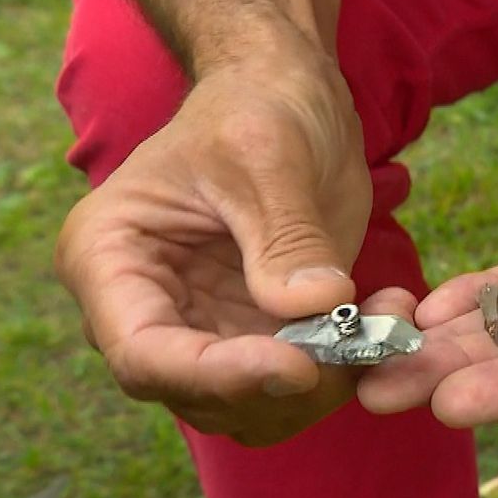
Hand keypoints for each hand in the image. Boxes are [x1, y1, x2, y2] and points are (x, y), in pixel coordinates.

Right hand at [55, 53, 386, 445]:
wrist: (289, 91)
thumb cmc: (258, 103)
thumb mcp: (269, 153)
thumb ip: (285, 235)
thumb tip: (313, 308)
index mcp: (110, 258)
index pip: (145, 354)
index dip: (218, 375)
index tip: (298, 365)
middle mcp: (146, 308)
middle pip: (199, 394)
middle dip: (283, 388)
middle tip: (359, 348)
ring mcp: (203, 328)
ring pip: (254, 405)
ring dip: (325, 386)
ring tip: (385, 322)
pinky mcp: (260, 333)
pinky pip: (300, 381)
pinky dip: (347, 368)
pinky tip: (388, 317)